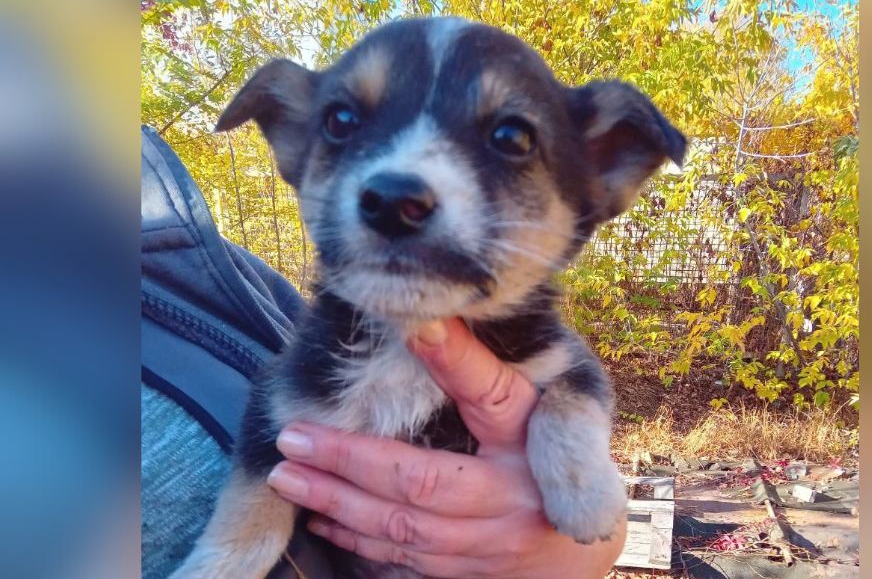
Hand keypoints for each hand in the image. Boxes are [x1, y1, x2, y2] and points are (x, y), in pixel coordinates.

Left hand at [266, 317, 625, 577]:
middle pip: (417, 486)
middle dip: (348, 464)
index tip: (411, 327)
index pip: (487, 399)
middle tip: (291, 441)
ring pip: (401, 530)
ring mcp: (483, 551)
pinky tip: (323, 521)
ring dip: (340, 504)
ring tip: (289, 479)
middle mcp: (505, 507)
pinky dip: (358, 542)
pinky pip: (403, 563)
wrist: (578, 546)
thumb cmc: (549, 459)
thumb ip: (479, 371)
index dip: (451, 365)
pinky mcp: (464, 576)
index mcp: (526, 450)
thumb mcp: (529, 410)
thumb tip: (426, 321)